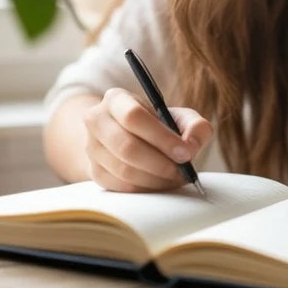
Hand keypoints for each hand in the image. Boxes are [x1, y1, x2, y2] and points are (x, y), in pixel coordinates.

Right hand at [82, 87, 212, 191]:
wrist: (130, 138)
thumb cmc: (160, 126)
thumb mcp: (180, 118)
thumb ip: (195, 127)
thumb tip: (191, 146)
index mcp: (116, 99)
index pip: (133, 116)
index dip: (161, 137)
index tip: (185, 153)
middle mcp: (97, 121)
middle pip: (126, 147)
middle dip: (160, 163)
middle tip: (182, 170)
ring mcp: (92, 148)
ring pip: (124, 170)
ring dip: (155, 178)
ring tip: (175, 177)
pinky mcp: (95, 172)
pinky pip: (122, 187)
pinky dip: (146, 188)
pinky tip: (160, 183)